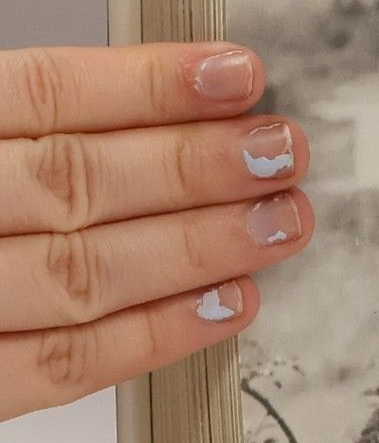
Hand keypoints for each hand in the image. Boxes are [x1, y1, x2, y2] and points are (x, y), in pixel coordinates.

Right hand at [0, 43, 311, 420]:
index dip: (146, 84)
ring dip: (196, 248)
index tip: (235, 75)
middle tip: (282, 153)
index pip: (41, 92)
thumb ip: (31, 124)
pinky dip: (153, 337)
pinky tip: (227, 304)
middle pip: (72, 182)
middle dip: (194, 167)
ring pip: (79, 274)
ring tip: (278, 222)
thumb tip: (172, 106)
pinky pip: (59, 367)